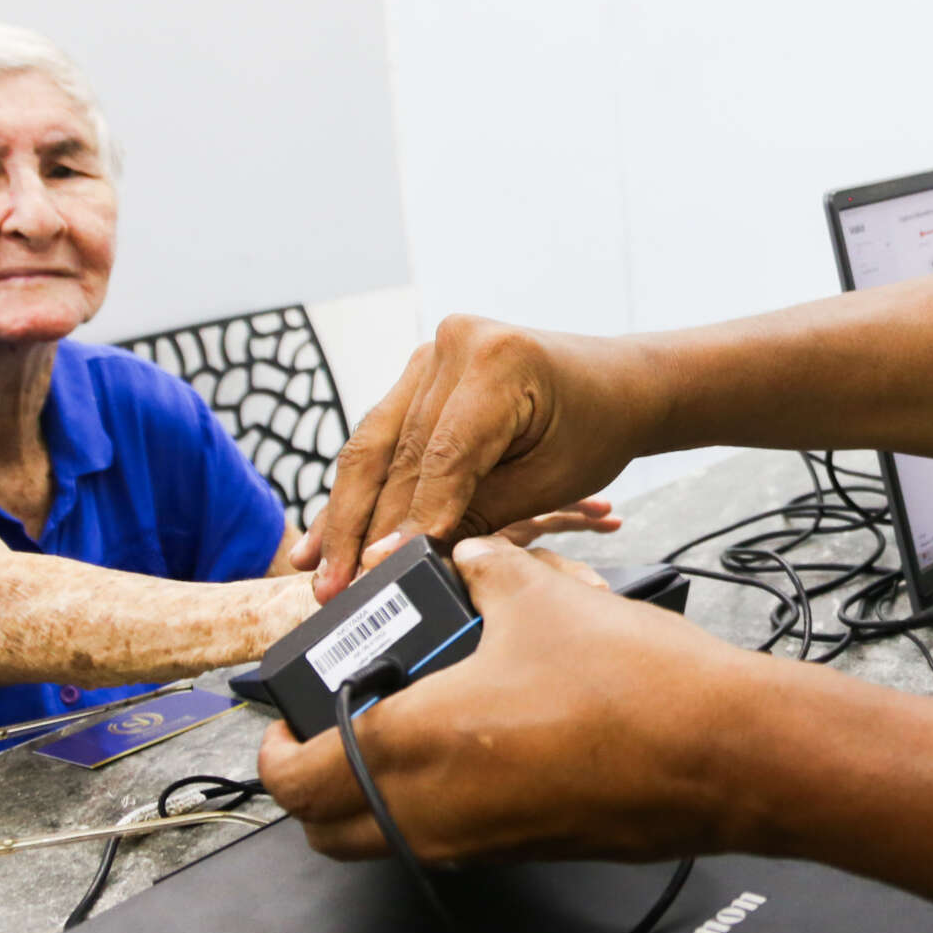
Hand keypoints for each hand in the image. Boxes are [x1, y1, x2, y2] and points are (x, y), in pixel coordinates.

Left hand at [257, 536, 761, 863]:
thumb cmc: (631, 685)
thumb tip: (474, 560)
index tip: (288, 715)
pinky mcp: (523, 850)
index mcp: (407, 746)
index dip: (274, 746)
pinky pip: (447, 836)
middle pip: (324, 831)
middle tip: (335, 729)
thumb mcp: (543, 595)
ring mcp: (476, 842)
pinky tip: (488, 735)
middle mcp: (428, 812)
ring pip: (385, 839)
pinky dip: (438, 799)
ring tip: (414, 722)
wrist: (719, 752)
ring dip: (375, 793)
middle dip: (312, 785)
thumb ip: (488, 571)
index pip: (290, 778)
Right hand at [297, 316, 660, 599]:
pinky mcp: (421, 371)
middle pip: (395, 452)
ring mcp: (432, 352)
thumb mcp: (546, 482)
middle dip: (362, 528)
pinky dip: (358, 487)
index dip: (408, 522)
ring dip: (344, 512)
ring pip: (375, 445)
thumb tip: (407, 560)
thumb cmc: (597, 431)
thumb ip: (476, 514)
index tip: (380, 576)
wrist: (620, 385)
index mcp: (495, 360)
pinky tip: (323, 534)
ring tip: (312, 571)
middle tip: (332, 590)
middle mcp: (454, 343)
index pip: (440, 458)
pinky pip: (382, 435)